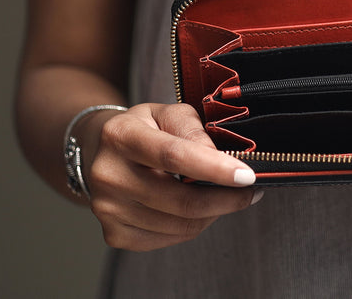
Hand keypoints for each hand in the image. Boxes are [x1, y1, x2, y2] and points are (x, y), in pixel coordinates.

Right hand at [82, 103, 259, 250]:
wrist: (102, 150)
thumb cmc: (144, 127)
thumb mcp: (168, 112)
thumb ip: (194, 130)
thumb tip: (221, 160)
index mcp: (121, 136)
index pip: (173, 156)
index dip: (214, 168)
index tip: (247, 176)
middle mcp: (109, 175)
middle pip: (180, 200)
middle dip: (225, 199)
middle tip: (249, 190)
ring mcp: (108, 209)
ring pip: (178, 225)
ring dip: (213, 213)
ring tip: (226, 196)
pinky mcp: (114, 234)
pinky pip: (168, 238)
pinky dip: (193, 226)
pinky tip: (200, 208)